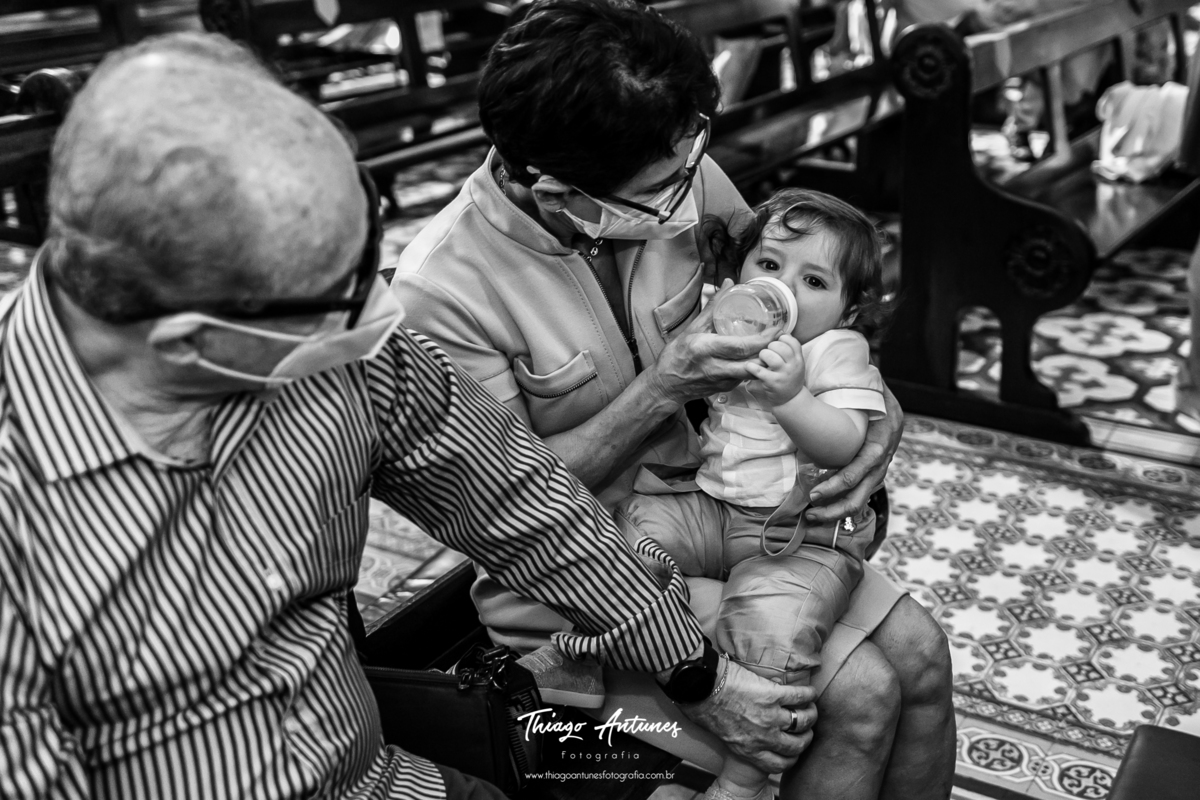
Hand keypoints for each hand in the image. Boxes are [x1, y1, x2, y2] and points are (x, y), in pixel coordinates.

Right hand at [647, 281, 775, 405]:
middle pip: (752, 362)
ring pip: (752, 372)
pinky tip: (759, 356)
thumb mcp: (692, 329)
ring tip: (775, 345)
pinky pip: (745, 377)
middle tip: (782, 336)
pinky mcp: (726, 389)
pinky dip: (754, 366)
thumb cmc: (677, 355)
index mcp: (706, 349)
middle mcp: (715, 367)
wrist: (667, 385)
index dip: (762, 340)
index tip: (776, 329)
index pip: (741, 347)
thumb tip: (728, 284)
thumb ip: (713, 307)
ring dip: (765, 360)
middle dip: (770, 350)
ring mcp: (722, 381)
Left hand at [678, 661, 816, 773]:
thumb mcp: (720, 734)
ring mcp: (770, 716)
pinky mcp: (773, 695)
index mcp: (748, 749)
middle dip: (804, 739)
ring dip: (809, 715)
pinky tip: (809, 692)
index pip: (779, 765)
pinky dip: (808, 694)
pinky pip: (799, 697)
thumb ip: (736, 738)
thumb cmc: (702, 707)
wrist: (701, 686)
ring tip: (809, 709)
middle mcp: (763, 737)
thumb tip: (739, 732)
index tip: (793, 751)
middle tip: (804, 730)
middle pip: (796, 746)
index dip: (791, 759)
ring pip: (802, 722)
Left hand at [744, 334, 805, 406]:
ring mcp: (783, 374)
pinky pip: (758, 370)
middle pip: (779, 346)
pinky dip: (751, 367)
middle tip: (768, 354)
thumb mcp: (796, 364)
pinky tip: (748, 366)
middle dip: (770, 347)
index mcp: (799, 358)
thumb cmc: (790, 378)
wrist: (791, 399)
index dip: (782, 339)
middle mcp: (793, 365)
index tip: (777, 344)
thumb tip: (777, 331)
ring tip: (762, 360)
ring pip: (769, 356)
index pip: (791, 341)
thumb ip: (790, 350)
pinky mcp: (772, 382)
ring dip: (762, 356)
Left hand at [805, 382, 903, 523]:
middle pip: (864, 490)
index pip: (865, 465)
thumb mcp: (865, 384)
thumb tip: (820, 387)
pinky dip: (843, 501)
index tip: (816, 492)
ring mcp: (882, 464)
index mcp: (885, 433)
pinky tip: (825, 509)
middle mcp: (887, 452)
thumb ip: (850, 390)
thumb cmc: (867, 385)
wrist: (882, 389)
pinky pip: (861, 491)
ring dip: (838, 510)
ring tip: (813, 516)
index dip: (840, 482)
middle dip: (837, 507)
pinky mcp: (874, 469)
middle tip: (811, 513)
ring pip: (863, 496)